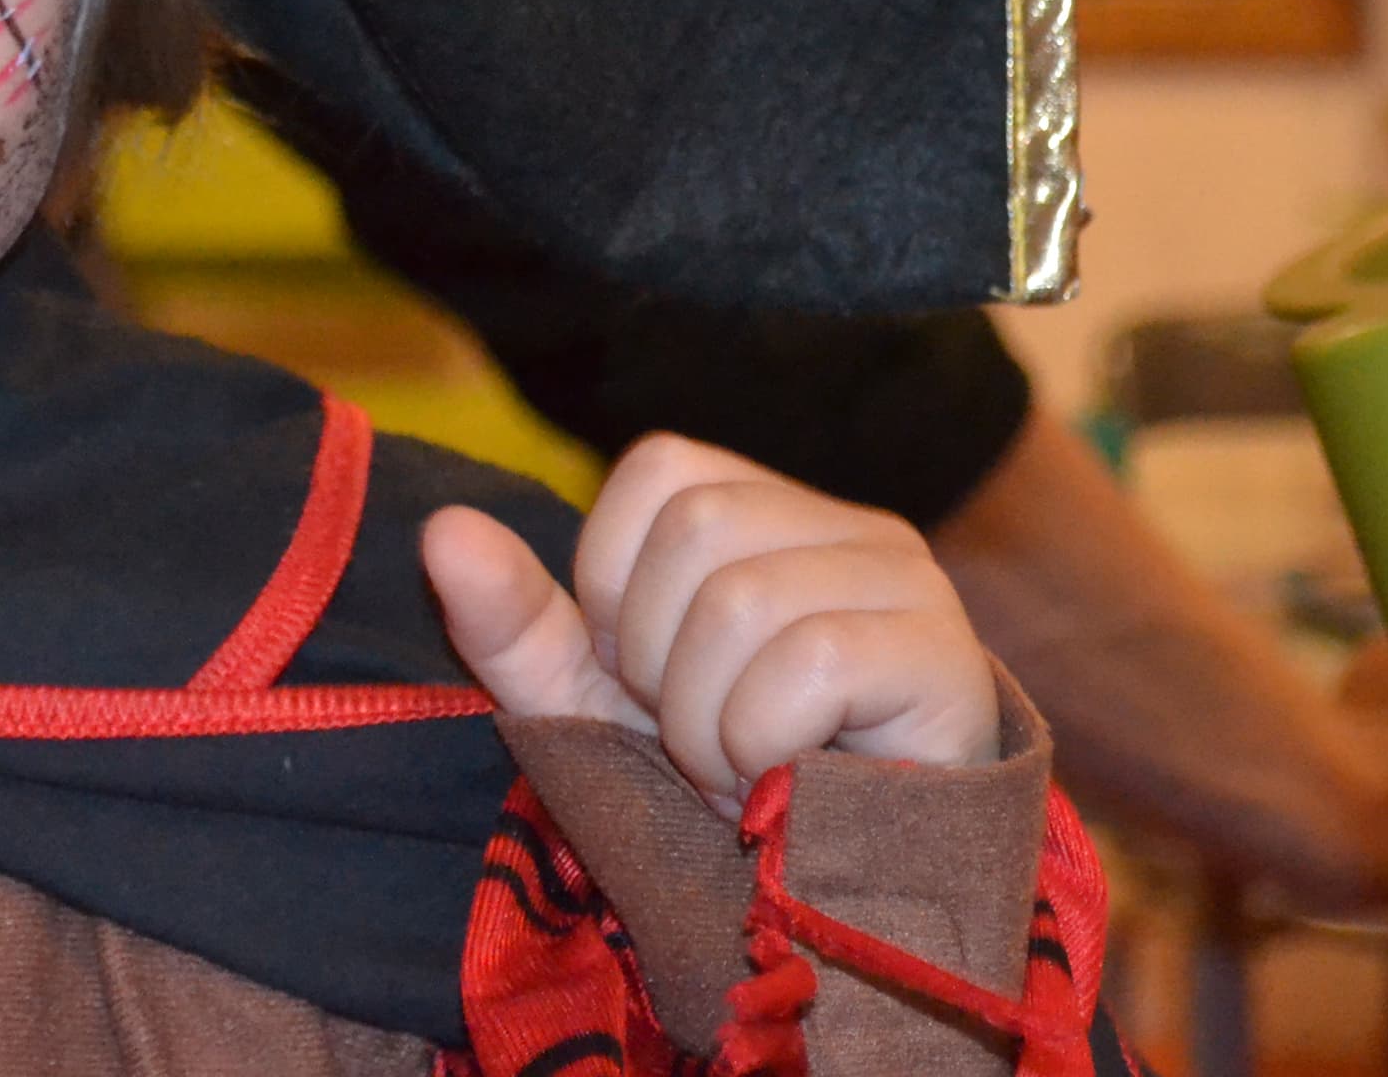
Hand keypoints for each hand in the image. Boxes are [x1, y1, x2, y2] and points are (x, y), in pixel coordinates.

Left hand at [425, 432, 997, 814]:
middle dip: (661, 663)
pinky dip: (763, 746)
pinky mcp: (947, 660)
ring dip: (709, 724)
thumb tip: (440, 527)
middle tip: (706, 743)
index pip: (661, 469)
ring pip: (744, 599)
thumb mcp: (594, 708)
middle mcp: (857, 529)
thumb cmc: (725, 797)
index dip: (618, 585)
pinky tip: (789, 790)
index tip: (650, 680)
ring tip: (748, 774)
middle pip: (698, 527)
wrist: (844, 918)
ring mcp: (914, 587)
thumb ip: (515, 622)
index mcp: (777, 514)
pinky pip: (808, 664)